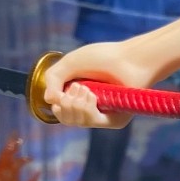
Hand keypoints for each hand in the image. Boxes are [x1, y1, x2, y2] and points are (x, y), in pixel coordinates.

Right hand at [41, 40, 161, 128]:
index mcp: (79, 94)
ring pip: (76, 122)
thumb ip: (53, 79)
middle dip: (65, 105)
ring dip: (75, 105)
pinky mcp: (114, 121)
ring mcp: (102, 115)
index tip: (63, 90)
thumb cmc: (103, 57)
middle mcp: (90, 106)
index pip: (60, 110)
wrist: (130, 59)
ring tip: (86, 89)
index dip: (56, 103)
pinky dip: (86, 109)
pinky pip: (91, 122)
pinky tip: (92, 96)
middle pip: (65, 119)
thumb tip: (49, 101)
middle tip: (78, 87)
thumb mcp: (70, 63)